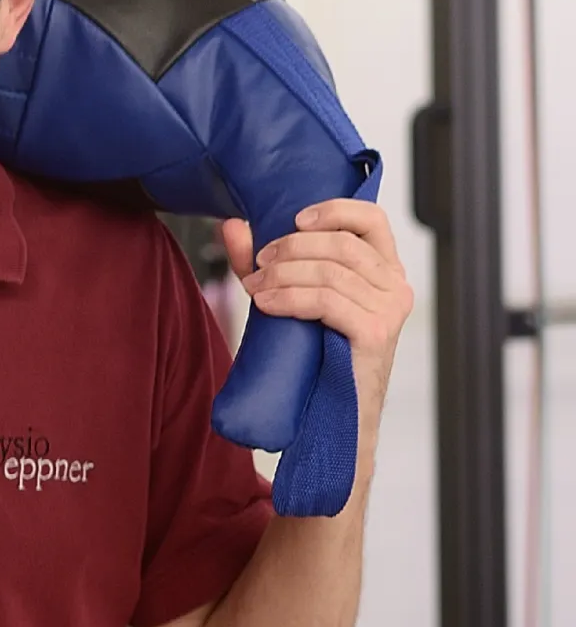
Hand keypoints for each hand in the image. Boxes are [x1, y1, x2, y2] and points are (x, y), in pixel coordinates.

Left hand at [221, 202, 413, 465]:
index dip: (334, 210)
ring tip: (254, 288)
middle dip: (290, 248)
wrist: (331, 416)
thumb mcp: (287, 297)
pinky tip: (266, 304)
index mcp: (383, 270)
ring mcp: (390, 310)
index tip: (293, 220)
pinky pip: (328, 300)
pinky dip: (290, 297)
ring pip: (331, 271)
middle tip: (257, 264)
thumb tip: (231, 224)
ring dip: (283, 274)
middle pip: (342, 244)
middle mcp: (395, 286)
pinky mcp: (376, 334)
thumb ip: (262, 261)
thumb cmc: (313, 354)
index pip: (372, 218)